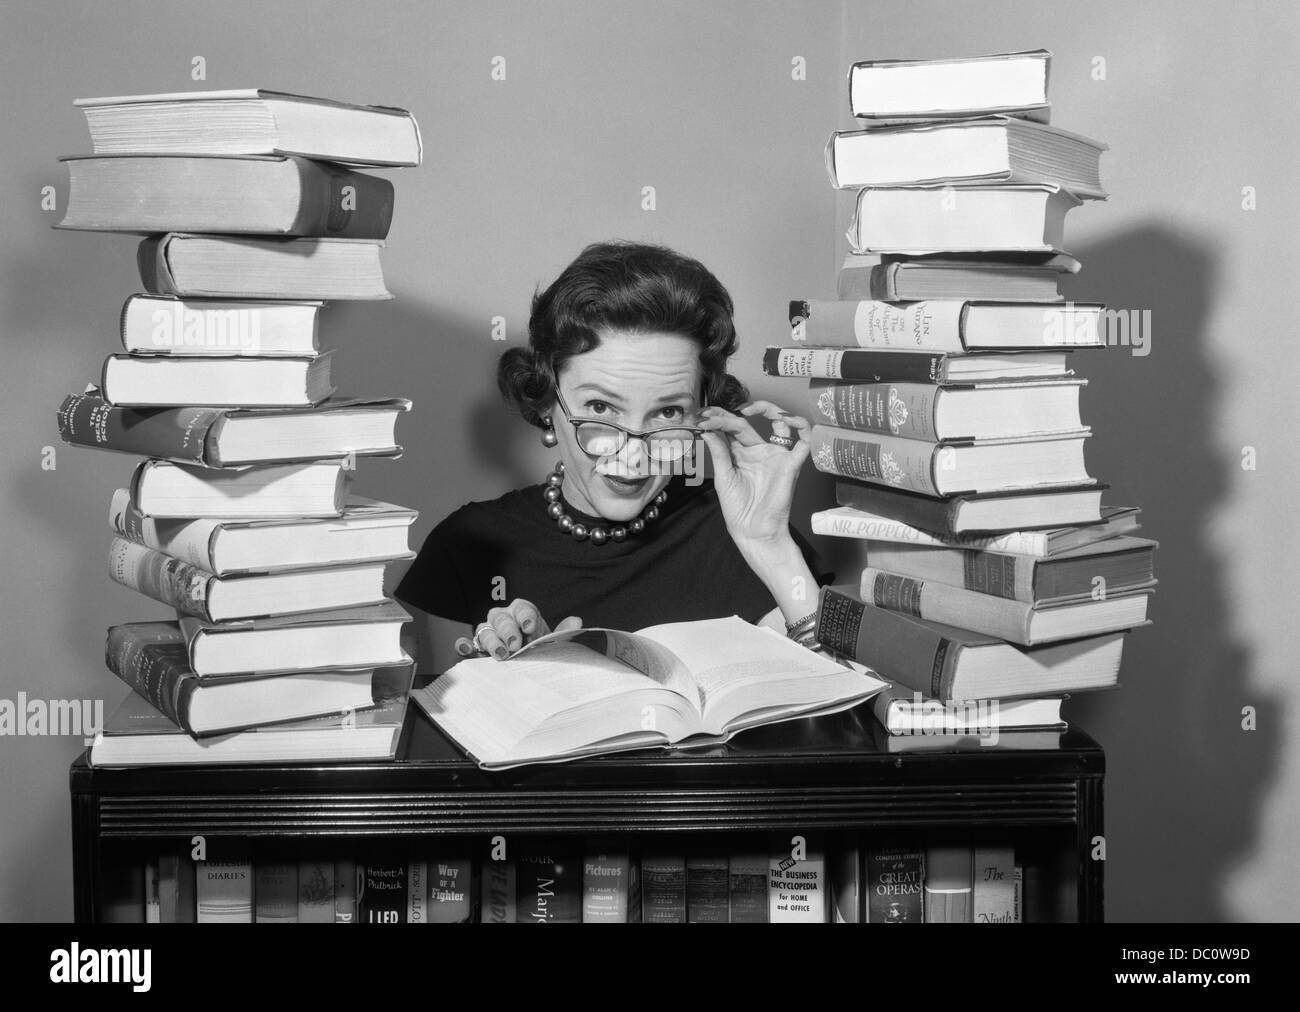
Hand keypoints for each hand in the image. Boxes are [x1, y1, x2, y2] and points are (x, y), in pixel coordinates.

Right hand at [454, 598, 582, 660]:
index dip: (525, 616)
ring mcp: (489, 633)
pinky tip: (464, 649)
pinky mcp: (477, 649)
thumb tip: (577, 622)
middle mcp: (503, 619)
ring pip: (484, 630)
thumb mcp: (554, 641)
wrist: (528, 663)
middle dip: (508, 630)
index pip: (522, 608)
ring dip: (491, 641)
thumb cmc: (539, 648)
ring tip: (501, 654)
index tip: (530, 627)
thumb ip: (563, 632)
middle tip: (515, 645)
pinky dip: (464, 645)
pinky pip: (467, 643)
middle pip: (501, 618)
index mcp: (522, 612)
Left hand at [698, 400, 810, 549]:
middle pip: (748, 423)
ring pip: (779, 422)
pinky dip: (800, 426)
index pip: (731, 429)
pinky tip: (784, 419)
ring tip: (747, 409)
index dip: (718, 419)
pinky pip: (803, 441)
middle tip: (711, 413)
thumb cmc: (739, 509)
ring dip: (768, 409)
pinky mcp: (791, 464)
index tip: (703, 415)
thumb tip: (707, 429)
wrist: (752, 531)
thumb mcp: (723, 477)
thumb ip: (718, 452)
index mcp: (742, 454)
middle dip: (728, 414)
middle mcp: (760, 451)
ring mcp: (776, 456)